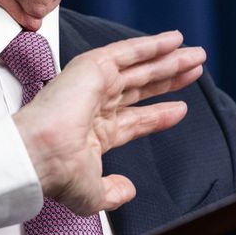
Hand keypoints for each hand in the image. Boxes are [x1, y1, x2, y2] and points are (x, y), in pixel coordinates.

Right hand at [13, 30, 203, 215]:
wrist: (39, 153)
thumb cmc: (55, 172)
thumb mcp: (92, 194)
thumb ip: (112, 193)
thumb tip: (127, 191)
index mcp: (95, 132)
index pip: (135, 119)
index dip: (159, 114)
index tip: (180, 109)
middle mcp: (96, 105)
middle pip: (142, 88)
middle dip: (169, 78)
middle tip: (193, 69)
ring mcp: (94, 84)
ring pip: (140, 68)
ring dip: (169, 59)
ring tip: (195, 55)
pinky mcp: (93, 67)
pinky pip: (128, 52)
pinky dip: (152, 45)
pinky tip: (174, 40)